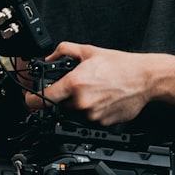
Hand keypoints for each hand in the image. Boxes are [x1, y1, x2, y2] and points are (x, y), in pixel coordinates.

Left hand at [28, 42, 153, 124]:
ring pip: (75, 113)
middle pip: (60, 105)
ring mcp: (92, 115)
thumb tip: (50, 56)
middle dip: (65, 97)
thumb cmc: (121, 65)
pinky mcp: (102, 123)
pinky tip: (104, 98)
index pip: (42, 99)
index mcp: (74, 83)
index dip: (32, 100)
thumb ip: (64, 50)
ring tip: (96, 90)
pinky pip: (90, 119)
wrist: (145, 78)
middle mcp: (81, 102)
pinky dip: (93, 110)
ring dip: (80, 104)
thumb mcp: (89, 51)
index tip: (30, 100)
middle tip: (80, 85)